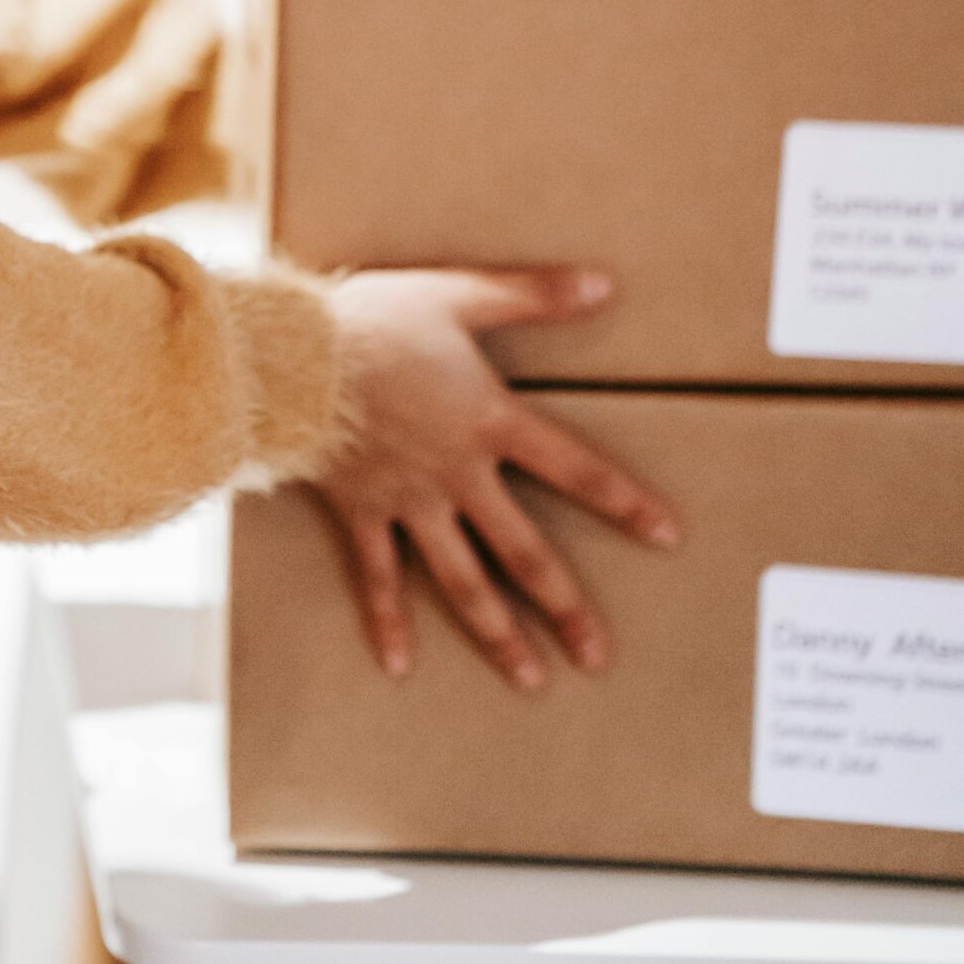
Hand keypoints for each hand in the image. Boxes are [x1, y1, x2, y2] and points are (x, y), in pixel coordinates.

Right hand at [313, 266, 681, 688]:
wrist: (297, 359)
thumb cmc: (378, 320)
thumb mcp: (460, 293)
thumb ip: (533, 294)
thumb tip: (604, 285)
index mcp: (489, 422)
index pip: (573, 467)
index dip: (622, 500)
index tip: (666, 536)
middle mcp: (458, 474)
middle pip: (523, 550)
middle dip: (564, 606)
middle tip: (597, 657)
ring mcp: (409, 501)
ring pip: (462, 579)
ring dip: (497, 633)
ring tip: (529, 679)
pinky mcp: (361, 511)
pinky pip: (377, 576)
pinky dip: (387, 621)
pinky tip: (399, 665)